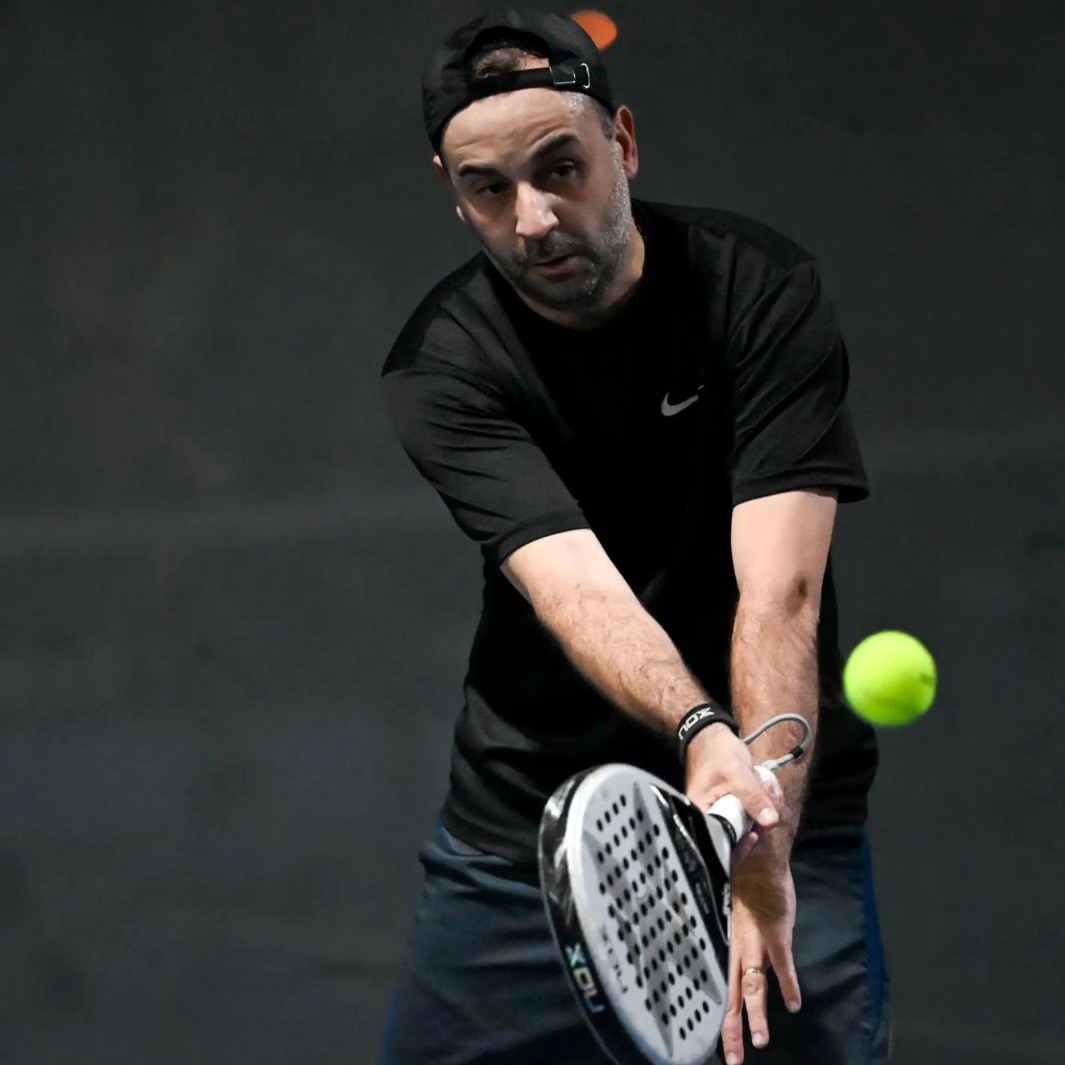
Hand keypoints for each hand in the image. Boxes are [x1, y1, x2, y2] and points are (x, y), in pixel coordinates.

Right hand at [684, 723, 780, 835]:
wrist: (712, 736)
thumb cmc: (718, 753)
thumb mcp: (736, 773)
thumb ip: (753, 797)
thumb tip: (771, 822)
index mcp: (702, 815)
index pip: (721, 845)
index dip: (741, 846)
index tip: (756, 833)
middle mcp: (711, 820)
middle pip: (740, 839)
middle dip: (761, 823)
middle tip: (771, 798)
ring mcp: (725, 814)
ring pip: (751, 827)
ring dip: (767, 811)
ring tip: (769, 787)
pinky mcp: (735, 808)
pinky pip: (754, 816)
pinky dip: (766, 806)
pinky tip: (768, 789)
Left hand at [719, 861, 800, 1064]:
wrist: (760, 851)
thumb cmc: (748, 880)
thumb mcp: (736, 910)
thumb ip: (739, 933)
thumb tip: (739, 952)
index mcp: (730, 944)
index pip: (723, 987)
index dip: (722, 1017)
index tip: (719, 1045)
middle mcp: (740, 945)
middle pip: (733, 994)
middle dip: (733, 1029)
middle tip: (733, 1061)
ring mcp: (758, 939)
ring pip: (754, 984)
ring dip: (757, 1014)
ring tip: (761, 1043)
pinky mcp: (777, 930)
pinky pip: (782, 963)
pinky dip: (788, 984)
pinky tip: (793, 1005)